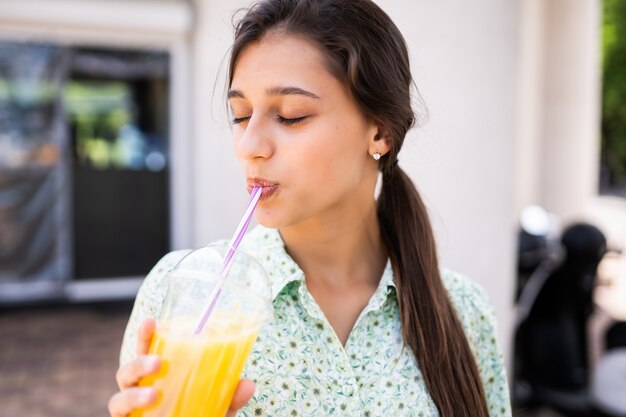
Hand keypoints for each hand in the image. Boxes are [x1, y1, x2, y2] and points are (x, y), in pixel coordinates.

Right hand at [107, 318, 255, 416]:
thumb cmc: (199, 416)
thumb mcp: (218, 406)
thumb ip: (230, 396)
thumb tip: (248, 384)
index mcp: (157, 375)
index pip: (146, 350)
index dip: (145, 335)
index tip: (151, 320)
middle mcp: (138, 390)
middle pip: (127, 371)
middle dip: (139, 362)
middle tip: (158, 361)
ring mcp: (130, 411)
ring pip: (119, 399)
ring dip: (134, 395)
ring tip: (153, 394)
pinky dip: (130, 413)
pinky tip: (146, 409)